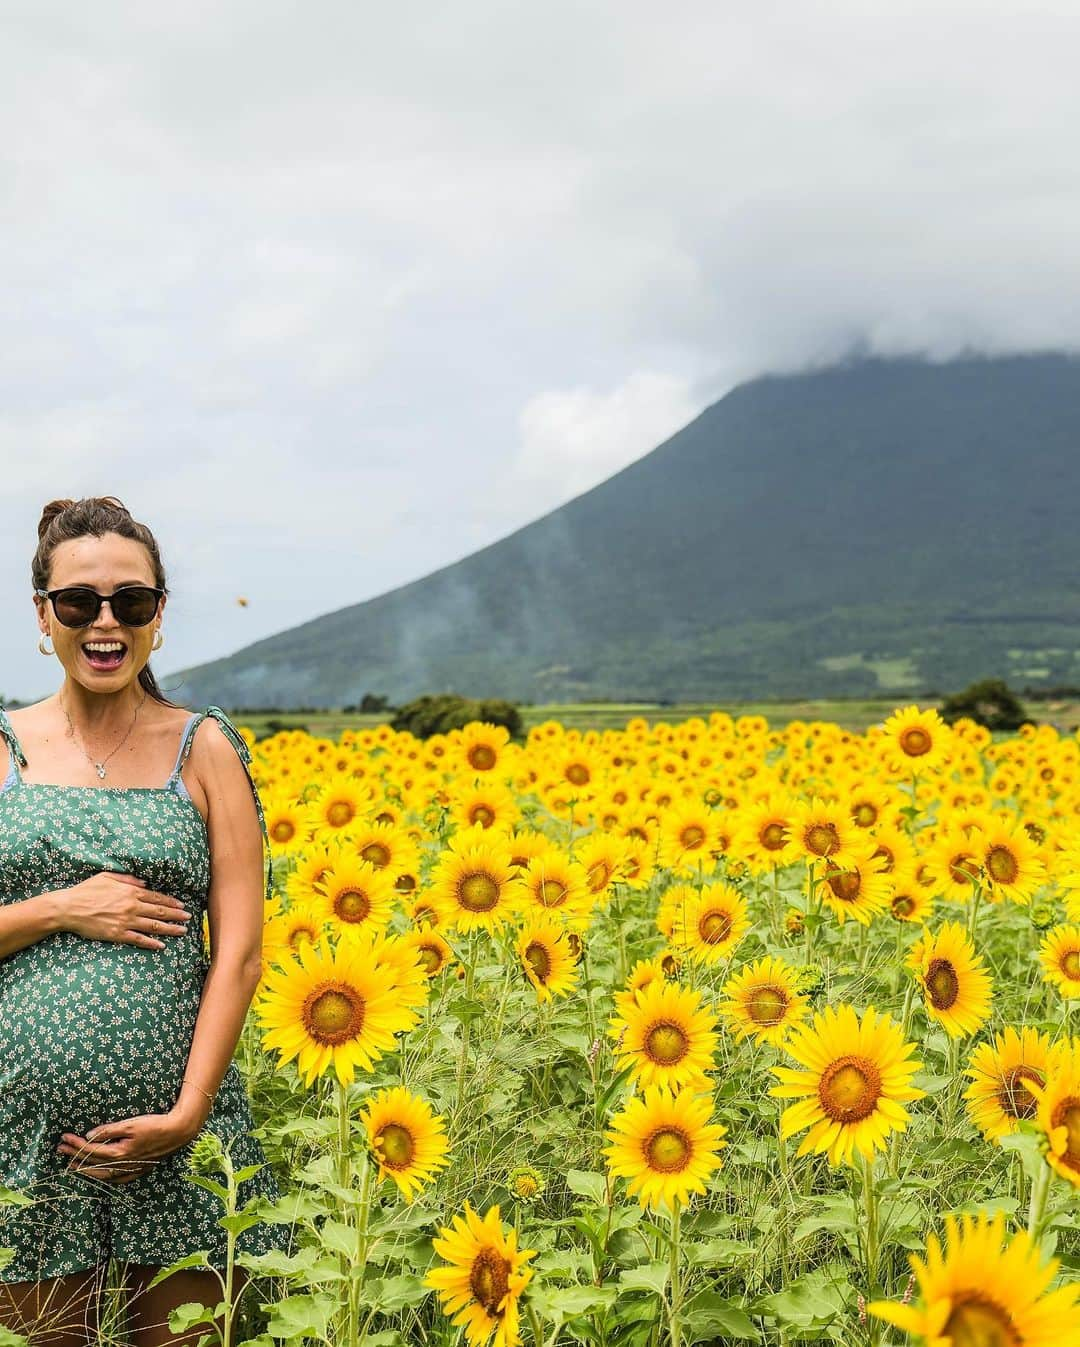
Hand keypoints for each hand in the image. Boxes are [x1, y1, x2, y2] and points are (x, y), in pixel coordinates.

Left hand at [56, 1111, 199, 1184]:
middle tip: (60, 1149)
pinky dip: (102, 1177)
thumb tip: (89, 1136)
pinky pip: (115, 1178)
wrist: (178, 1132)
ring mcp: (129, 1170)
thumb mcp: (130, 1124)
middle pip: (92, 1163)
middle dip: (75, 1155)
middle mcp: (122, 1166)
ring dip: (85, 1168)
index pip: (90, 1150)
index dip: (76, 1144)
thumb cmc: (155, 1125)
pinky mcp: (137, 1170)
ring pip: (101, 1174)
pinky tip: (99, 1175)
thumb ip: (108, 1131)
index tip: (64, 1137)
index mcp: (118, 1153)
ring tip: (72, 1165)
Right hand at [58, 872, 192, 949]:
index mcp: (131, 891)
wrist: (69, 908)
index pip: (157, 897)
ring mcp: (126, 921)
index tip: (181, 905)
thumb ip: (128, 879)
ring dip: (170, 929)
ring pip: (153, 926)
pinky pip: (138, 939)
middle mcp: (132, 906)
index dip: (171, 902)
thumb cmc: (86, 890)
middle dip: (176, 915)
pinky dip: (151, 943)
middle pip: (160, 912)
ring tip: (182, 931)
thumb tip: (144, 883)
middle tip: (188, 918)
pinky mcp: (117, 934)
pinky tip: (162, 946)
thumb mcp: (108, 877)